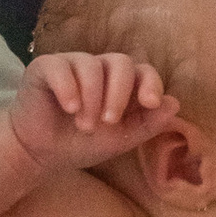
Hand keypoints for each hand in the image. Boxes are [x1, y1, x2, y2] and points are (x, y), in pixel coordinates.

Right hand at [8, 49, 176, 175]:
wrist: (41, 153)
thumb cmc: (81, 143)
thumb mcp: (120, 140)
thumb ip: (147, 124)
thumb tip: (174, 104)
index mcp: (122, 83)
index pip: (144, 71)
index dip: (150, 83)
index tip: (149, 103)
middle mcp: (99, 68)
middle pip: (121, 62)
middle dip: (119, 93)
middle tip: (109, 122)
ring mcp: (72, 64)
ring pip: (91, 65)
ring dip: (91, 98)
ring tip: (84, 125)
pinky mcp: (45, 67)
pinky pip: (60, 66)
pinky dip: (68, 87)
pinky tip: (70, 108)